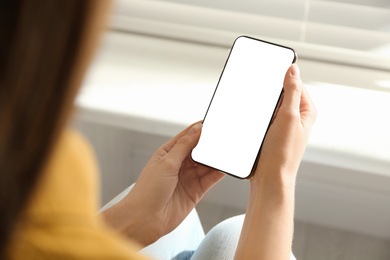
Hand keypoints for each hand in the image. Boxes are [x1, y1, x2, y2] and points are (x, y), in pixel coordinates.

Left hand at [102, 122, 223, 245]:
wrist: (145, 219)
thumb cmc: (147, 190)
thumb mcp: (166, 163)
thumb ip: (184, 146)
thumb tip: (197, 129)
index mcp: (167, 153)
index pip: (186, 137)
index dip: (199, 129)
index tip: (212, 123)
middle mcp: (178, 165)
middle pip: (198, 150)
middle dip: (210, 144)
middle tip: (223, 137)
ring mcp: (187, 178)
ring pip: (206, 164)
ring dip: (215, 159)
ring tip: (227, 151)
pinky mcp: (195, 191)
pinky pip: (210, 179)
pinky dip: (218, 173)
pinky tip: (225, 166)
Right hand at [235, 64, 316, 259]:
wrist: (269, 179)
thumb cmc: (282, 153)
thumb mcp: (289, 117)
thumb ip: (292, 92)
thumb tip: (293, 69)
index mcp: (306, 112)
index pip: (296, 84)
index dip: (283, 75)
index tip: (268, 68)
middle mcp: (296, 118)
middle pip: (282, 94)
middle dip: (269, 90)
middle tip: (256, 86)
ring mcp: (282, 126)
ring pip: (270, 105)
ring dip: (261, 103)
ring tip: (251, 102)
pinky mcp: (270, 133)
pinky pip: (262, 117)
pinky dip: (255, 114)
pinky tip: (248, 114)